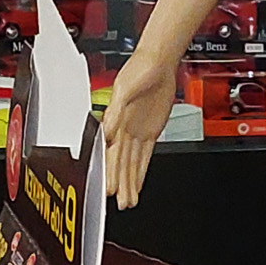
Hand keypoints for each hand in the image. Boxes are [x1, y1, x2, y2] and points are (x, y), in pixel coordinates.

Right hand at [101, 51, 176, 209]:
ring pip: (131, 163)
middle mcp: (124, 129)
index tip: (107, 188)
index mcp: (115, 120)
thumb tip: (109, 130)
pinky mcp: (150, 130)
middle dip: (119, 184)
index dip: (109, 172)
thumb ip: (117, 110)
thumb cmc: (139, 68)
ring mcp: (137, 131)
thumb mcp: (125, 88)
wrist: (158, 62)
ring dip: (128, 182)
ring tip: (127, 201)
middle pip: (120, 163)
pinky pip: (144, 155)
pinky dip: (140, 171)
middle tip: (119, 203)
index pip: (111, 153)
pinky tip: (137, 183)